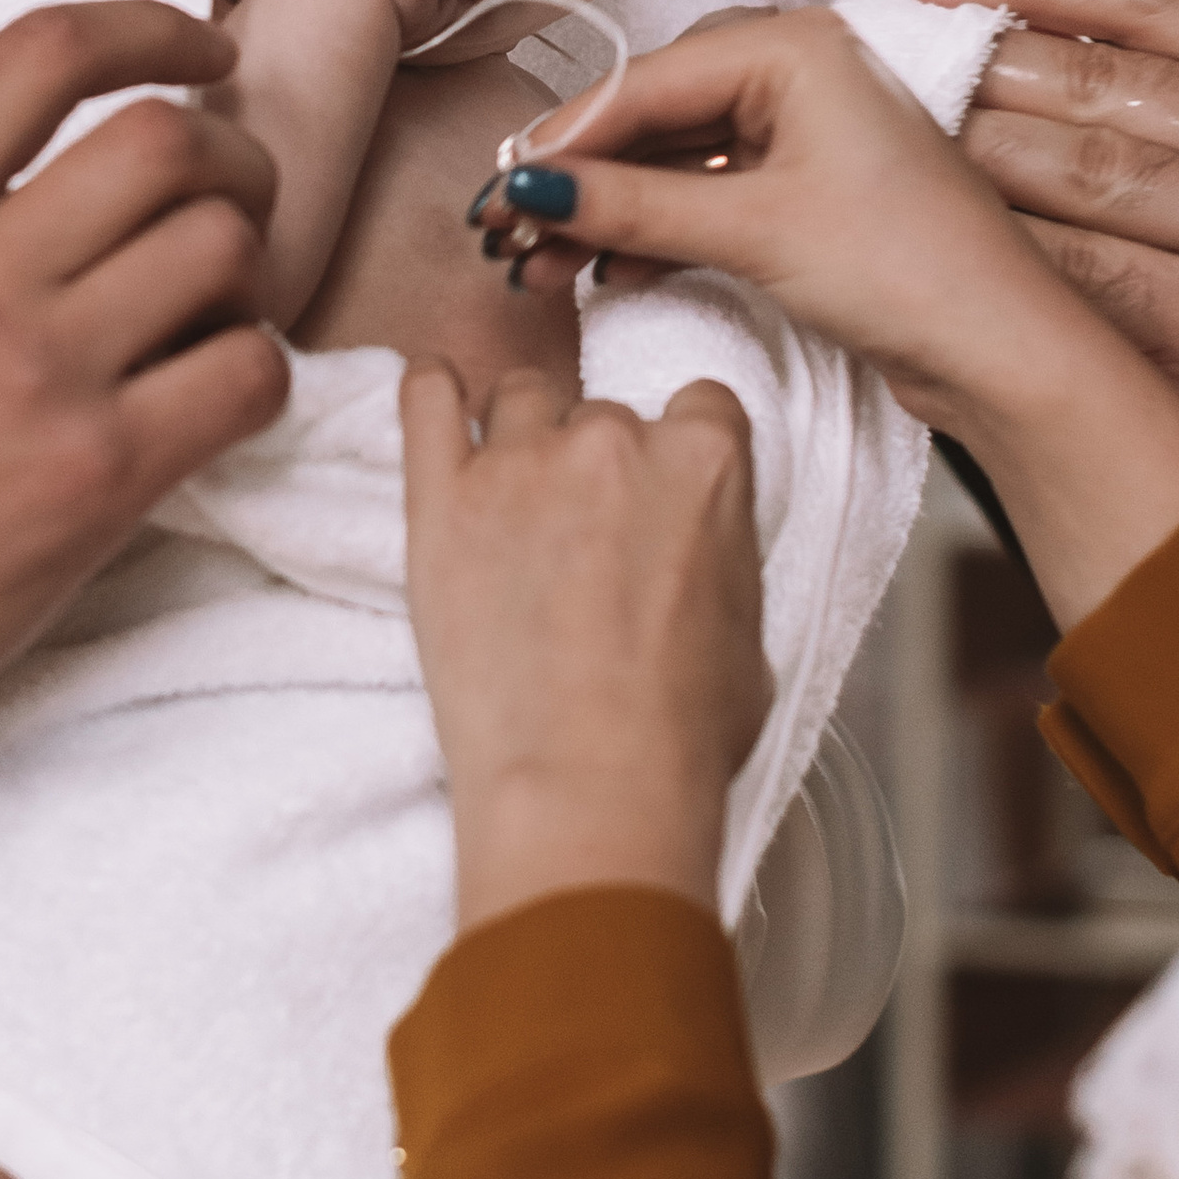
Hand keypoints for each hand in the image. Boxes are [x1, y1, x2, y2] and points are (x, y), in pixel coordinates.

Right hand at [0, 2, 286, 849]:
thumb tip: (43, 140)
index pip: (48, 51)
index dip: (151, 28)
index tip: (197, 53)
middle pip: (167, 142)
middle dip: (227, 155)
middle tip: (225, 198)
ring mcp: (44, 376)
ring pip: (225, 248)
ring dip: (242, 266)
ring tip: (205, 308)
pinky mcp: (104, 478)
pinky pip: (249, 373)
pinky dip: (254, 370)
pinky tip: (210, 389)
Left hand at [402, 363, 770, 927]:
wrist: (588, 787)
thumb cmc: (679, 735)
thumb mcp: (751, 634)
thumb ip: (719, 556)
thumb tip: (694, 554)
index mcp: (706, 463)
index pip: (700, 406)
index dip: (679, 451)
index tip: (659, 497)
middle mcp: (615, 441)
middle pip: (604, 414)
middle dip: (597, 467)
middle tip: (582, 542)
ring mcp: (522, 463)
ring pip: (520, 400)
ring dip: (522, 442)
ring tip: (514, 514)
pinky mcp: (442, 497)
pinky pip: (426, 395)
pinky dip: (432, 391)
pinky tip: (438, 404)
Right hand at [484, 7, 1068, 410]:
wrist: (1005, 348)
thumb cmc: (913, 268)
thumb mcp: (754, 230)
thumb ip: (633, 207)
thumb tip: (531, 190)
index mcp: (797, 46)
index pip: (646, 79)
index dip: (564, 138)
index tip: (499, 187)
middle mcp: (802, 71)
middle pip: (655, 112)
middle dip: (581, 176)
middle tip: (510, 228)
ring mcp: (808, 131)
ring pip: (677, 159)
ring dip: (611, 211)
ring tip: (542, 264)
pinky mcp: (811, 190)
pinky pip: (710, 194)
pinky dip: (658, 230)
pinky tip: (609, 270)